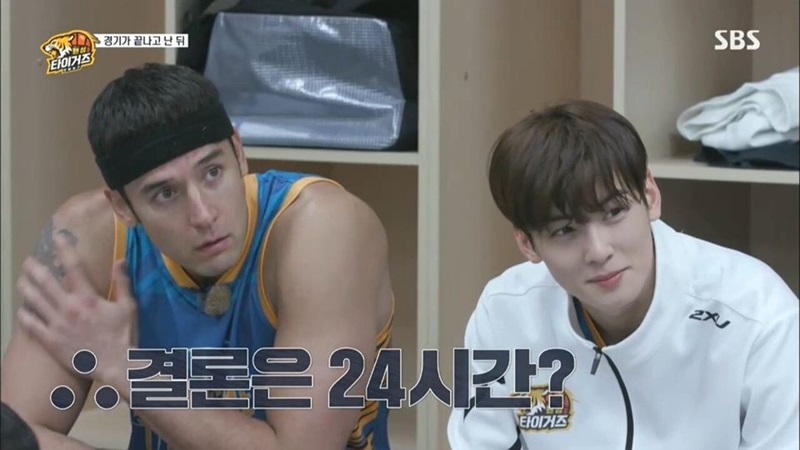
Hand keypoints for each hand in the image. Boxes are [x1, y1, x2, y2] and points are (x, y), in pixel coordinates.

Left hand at [16, 234, 137, 385]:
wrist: (116, 365)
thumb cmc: (124, 336)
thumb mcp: (129, 307)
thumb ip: (122, 282)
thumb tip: (120, 260)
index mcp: (88, 297)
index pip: (73, 267)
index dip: (64, 249)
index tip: (57, 237)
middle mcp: (68, 307)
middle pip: (45, 282)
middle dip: (34, 269)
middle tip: (28, 262)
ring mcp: (57, 324)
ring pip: (34, 301)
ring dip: (26, 288)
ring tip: (21, 280)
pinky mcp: (50, 341)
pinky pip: (31, 325)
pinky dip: (24, 316)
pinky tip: (21, 310)